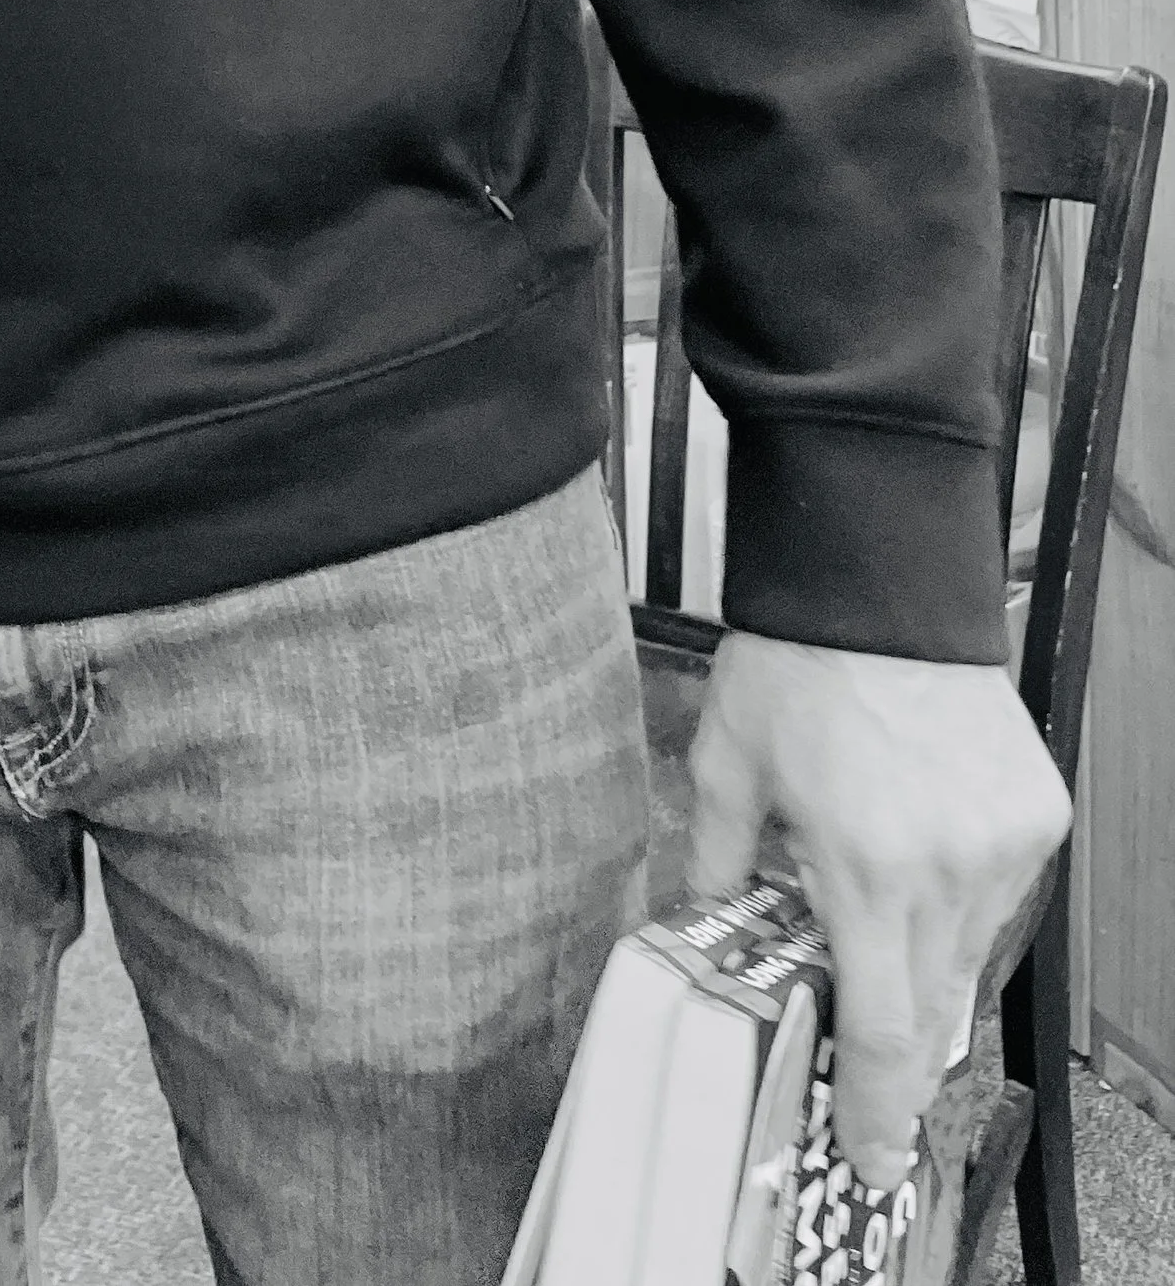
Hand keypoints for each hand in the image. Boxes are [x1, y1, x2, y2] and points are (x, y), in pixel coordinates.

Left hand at [690, 630, 1069, 1186]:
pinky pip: (997, 897)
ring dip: (923, 964)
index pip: (884, 1030)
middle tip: (863, 1070)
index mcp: (865, 869)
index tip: (870, 1157)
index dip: (876, 1108)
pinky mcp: (1033, 817)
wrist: (880, 584)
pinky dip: (957, 901)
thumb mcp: (726, 767)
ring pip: (968, 955)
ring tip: (874, 921)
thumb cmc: (797, 666)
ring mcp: (1000, 846)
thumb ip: (718, 864)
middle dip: (899, 1050)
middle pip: (934, 1010)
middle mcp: (946, 870)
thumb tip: (709, 927)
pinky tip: (915, 858)